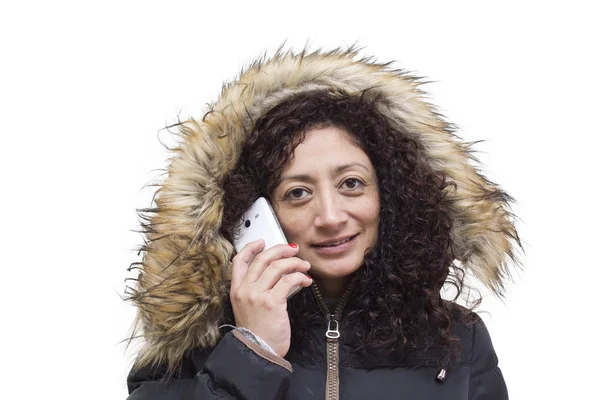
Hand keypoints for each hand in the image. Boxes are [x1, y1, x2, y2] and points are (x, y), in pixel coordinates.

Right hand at [230, 240, 312, 357]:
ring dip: (295, 263)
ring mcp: (257, 295)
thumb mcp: (249, 308)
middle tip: (293, 250)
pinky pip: (289, 280)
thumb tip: (279, 272)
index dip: (251, 247)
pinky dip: (300, 277)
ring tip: (304, 266)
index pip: (239, 261)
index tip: (262, 241)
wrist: (258, 352)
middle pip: (262, 258)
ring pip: (277, 266)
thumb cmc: (258, 333)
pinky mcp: (272, 302)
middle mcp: (245, 290)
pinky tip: (306, 280)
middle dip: (281, 250)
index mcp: (236, 290)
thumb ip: (257, 290)